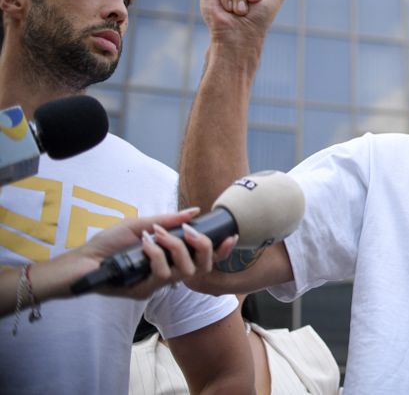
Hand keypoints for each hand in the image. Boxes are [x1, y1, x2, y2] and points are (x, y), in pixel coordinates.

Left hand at [73, 208, 237, 298]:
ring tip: (157, 235)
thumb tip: (194, 212)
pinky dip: (156, 254)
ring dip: (174, 248)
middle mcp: (168, 274)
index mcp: (171, 259)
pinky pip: (161, 274)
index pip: (204, 260)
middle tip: (190, 231)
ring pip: (184, 272)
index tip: (231, 236)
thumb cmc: (109, 244)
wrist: (82, 261)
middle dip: (203, 247)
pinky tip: (144, 244)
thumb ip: (168, 221)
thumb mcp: (142, 225)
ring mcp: (156, 284)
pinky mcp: (144, 291)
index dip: (221, 251)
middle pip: (203, 268)